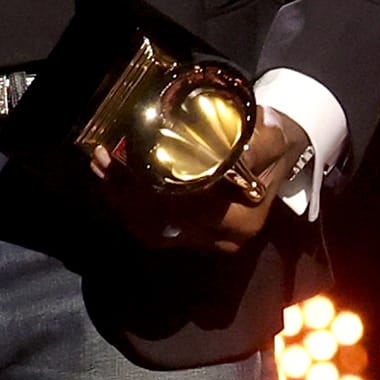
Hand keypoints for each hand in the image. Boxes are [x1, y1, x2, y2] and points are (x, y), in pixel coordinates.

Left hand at [88, 106, 310, 252]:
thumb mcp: (270, 139)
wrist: (278, 153)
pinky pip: (152, 229)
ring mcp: (204, 240)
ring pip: (152, 230)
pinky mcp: (189, 235)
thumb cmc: (272, 143)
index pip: (189, 207)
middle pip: (164, 224)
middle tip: (104, 160)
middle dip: (127, 194)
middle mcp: (222, 238)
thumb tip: (226, 155)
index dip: (156, 186)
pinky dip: (128, 209)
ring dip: (121, 202)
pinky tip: (111, 184)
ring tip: (101, 168)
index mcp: (242, 219)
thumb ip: (254, 148)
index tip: (130, 158)